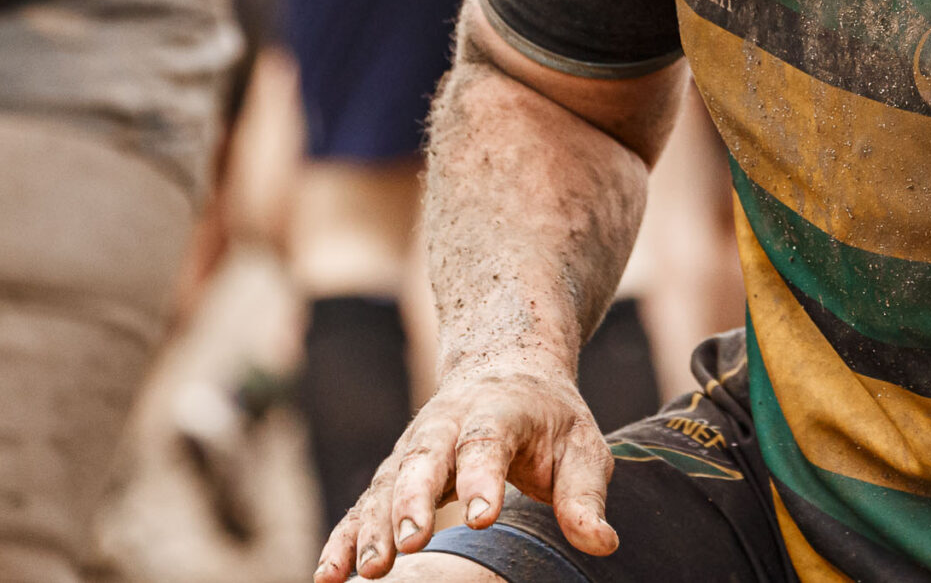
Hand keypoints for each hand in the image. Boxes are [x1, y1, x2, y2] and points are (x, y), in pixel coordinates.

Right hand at [314, 362, 616, 582]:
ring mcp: (412, 451)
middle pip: (423, 461)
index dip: (483, 479)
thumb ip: (585, 495)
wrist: (504, 369)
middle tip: (409, 544)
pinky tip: (328, 577)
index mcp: (497, 413)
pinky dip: (343, 540)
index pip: (487, 443)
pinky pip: (362, 509)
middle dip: (412, 502)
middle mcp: (444, 427)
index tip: (484, 518)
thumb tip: (602, 543)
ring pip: (385, 487)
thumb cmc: (549, 420)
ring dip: (372, 528)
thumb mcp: (582, 446)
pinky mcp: (392, 477)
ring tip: (367, 573)